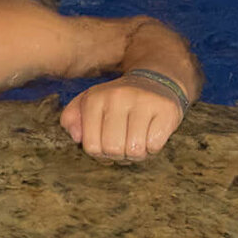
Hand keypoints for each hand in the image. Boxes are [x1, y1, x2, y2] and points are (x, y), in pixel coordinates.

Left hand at [60, 75, 184, 161]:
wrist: (156, 81)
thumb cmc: (117, 100)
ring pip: (135, 150)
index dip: (100, 154)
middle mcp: (117, 98)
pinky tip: (150, 135)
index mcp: (94, 99)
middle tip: (123, 146)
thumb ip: (71, 119)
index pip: (91, 146)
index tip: (106, 147)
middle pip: (112, 149)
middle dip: (118, 156)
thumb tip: (76, 137)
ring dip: (136, 154)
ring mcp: (143, 102)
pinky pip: (155, 145)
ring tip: (136, 141)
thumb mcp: (88, 103)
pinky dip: (153, 148)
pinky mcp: (166, 109)